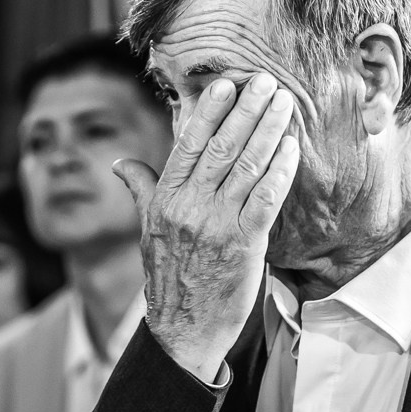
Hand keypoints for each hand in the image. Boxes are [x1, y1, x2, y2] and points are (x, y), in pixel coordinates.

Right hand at [114, 72, 301, 383]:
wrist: (183, 329)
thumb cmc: (169, 277)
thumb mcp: (147, 231)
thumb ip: (141, 190)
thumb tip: (120, 164)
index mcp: (165, 200)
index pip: (188, 146)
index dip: (208, 112)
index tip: (226, 85)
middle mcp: (189, 208)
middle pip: (221, 148)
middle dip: (247, 112)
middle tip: (267, 82)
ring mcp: (217, 225)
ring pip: (246, 167)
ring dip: (268, 131)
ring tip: (284, 104)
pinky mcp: (244, 244)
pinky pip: (266, 199)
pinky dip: (279, 171)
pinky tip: (290, 148)